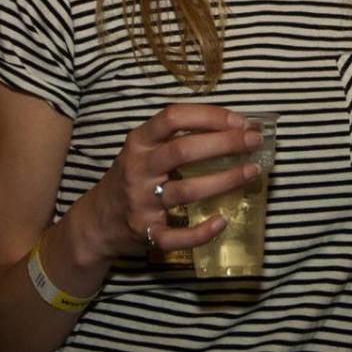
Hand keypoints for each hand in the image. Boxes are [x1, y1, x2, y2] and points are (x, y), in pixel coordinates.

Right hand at [81, 103, 264, 258]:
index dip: (209, 116)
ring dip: (224, 180)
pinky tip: (222, 221)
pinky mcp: (145, 231)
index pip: (172, 117)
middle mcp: (138, 168)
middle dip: (224, 143)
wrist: (97, 221)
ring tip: (251, 172)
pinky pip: (176, 235)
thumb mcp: (144, 150)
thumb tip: (235, 128)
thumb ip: (177, 139)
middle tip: (254, 142)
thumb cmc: (133, 178)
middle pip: (182, 150)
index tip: (240, 121)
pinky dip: (201, 231)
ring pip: (186, 191)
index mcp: (139, 141)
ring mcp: (141, 201)